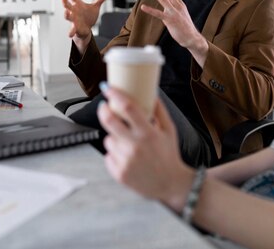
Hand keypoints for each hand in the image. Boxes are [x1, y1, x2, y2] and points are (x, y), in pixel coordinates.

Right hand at [62, 0, 109, 39]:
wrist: (86, 29)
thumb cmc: (88, 16)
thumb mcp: (95, 6)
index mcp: (77, 4)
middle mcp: (74, 11)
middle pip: (67, 5)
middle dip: (65, 1)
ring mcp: (73, 20)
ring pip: (68, 17)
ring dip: (67, 15)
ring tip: (66, 12)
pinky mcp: (75, 28)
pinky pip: (72, 30)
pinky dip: (71, 31)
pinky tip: (70, 34)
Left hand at [97, 86, 193, 208]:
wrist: (171, 185)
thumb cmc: (169, 155)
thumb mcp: (169, 130)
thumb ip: (159, 110)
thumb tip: (152, 92)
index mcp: (148, 133)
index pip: (127, 107)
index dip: (115, 95)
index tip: (108, 88)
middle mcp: (135, 146)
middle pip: (109, 121)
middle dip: (103, 110)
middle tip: (104, 107)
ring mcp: (126, 161)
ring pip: (108, 139)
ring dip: (114, 137)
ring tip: (128, 143)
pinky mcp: (119, 173)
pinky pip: (108, 156)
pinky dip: (115, 154)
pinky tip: (127, 158)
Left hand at [141, 0, 208, 65]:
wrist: (192, 38)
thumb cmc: (185, 28)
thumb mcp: (181, 14)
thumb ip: (173, 9)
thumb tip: (164, 7)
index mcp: (180, 4)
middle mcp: (177, 6)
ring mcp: (174, 12)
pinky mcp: (170, 20)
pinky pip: (158, 14)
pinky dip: (150, 10)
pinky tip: (143, 7)